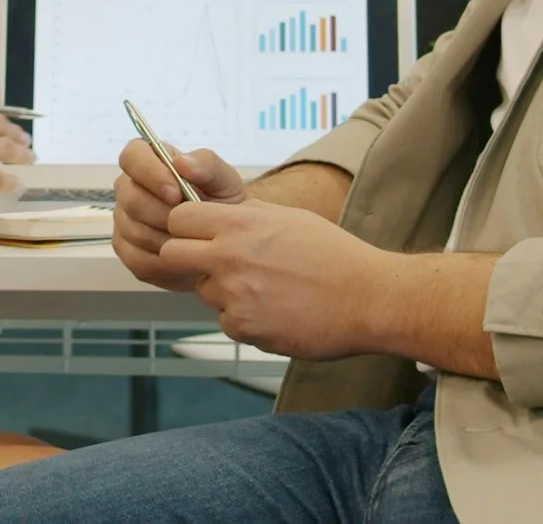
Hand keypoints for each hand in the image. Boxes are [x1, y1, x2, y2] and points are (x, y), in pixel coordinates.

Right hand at [111, 138, 246, 291]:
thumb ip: (207, 164)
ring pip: (134, 230)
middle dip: (164, 214)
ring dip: (168, 239)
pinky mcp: (126, 250)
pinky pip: (136, 258)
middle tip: (192, 224)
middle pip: (131, 198)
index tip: (176, 193)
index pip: (133, 155)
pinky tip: (183, 257)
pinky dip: (164, 261)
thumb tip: (181, 162)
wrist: (226, 241)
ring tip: (192, 240)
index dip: (149, 173)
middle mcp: (130, 188)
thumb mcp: (225, 180)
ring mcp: (124, 220)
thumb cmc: (223, 204)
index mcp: (149, 162)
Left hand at [156, 199, 393, 359]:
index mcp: (241, 223)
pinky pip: (227, 321)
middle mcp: (230, 255)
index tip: (196, 235)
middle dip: (187, 259)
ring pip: (203, 291)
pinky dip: (245, 319)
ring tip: (266, 290)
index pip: (178, 219)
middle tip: (217, 265)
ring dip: (223, 292)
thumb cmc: (335, 256)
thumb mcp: (289, 218)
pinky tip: (277, 312)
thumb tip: (219, 214)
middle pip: (173, 254)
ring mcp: (235, 294)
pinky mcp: (244, 327)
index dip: (185, 228)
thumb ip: (247, 215)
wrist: (369, 298)